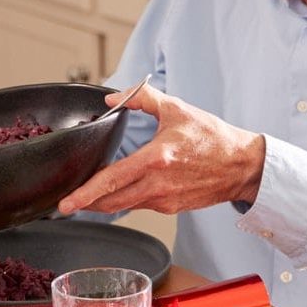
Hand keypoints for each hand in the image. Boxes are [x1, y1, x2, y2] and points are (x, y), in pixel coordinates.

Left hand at [57, 85, 265, 215]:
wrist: (242, 166)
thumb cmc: (213, 138)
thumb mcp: (177, 109)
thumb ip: (142, 99)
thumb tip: (113, 98)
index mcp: (156, 159)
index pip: (112, 180)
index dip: (85, 194)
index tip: (66, 203)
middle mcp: (158, 185)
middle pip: (111, 202)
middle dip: (85, 204)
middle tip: (64, 203)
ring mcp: (164, 200)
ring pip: (123, 206)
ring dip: (102, 204)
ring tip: (84, 198)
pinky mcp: (171, 208)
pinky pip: (140, 205)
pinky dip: (124, 200)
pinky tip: (117, 192)